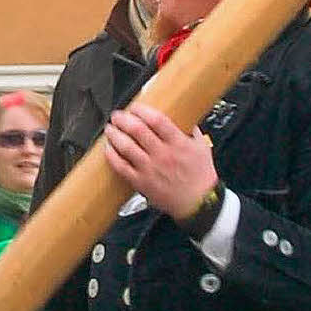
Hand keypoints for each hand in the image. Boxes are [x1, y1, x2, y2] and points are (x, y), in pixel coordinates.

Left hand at [104, 104, 217, 219]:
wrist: (198, 203)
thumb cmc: (201, 176)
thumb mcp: (202, 146)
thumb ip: (190, 130)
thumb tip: (182, 116)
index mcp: (178, 143)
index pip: (156, 120)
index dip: (142, 110)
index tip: (134, 107)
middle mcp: (162, 154)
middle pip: (137, 130)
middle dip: (123, 119)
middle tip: (117, 116)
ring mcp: (150, 169)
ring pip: (126, 147)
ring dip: (114, 135)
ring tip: (110, 129)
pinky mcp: (141, 182)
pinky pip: (121, 167)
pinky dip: (112, 156)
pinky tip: (109, 148)